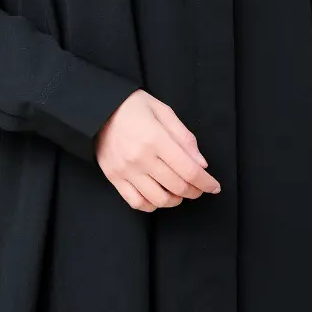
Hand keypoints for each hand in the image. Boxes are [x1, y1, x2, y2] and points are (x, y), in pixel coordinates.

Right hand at [95, 89, 221, 211]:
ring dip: (175, 200)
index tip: (215, 186)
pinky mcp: (114, 178)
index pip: (189, 170)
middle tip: (200, 188)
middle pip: (177, 186)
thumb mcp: (163, 111)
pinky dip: (152, 205)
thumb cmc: (133, 106)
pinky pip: (136, 202)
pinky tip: (159, 196)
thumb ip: (184, 137)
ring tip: (180, 193)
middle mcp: (141, 158)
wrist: (97, 109)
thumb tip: (201, 163)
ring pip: (158, 199)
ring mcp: (126, 171)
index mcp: (156, 139)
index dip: (206, 182)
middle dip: (195, 191)